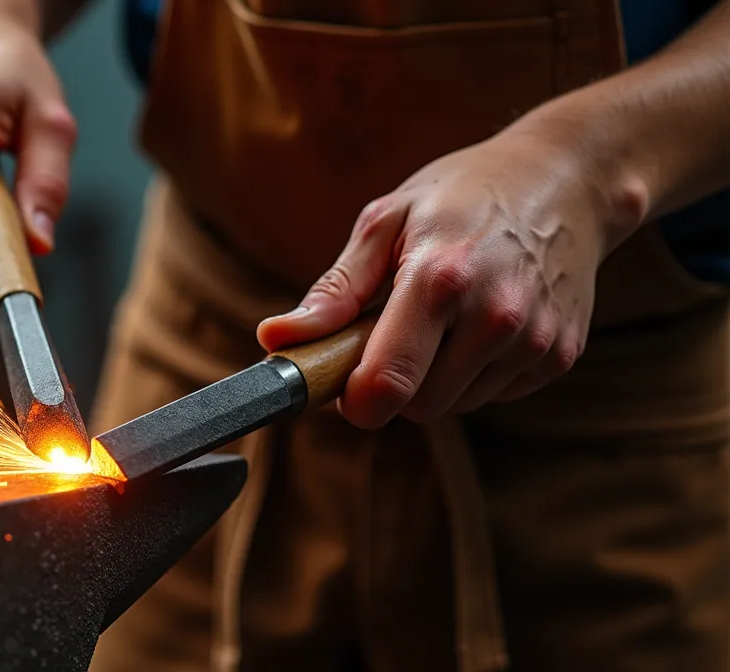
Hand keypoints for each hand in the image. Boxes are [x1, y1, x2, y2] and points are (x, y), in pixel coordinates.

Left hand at [257, 130, 644, 427]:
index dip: (354, 399)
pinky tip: (482, 321)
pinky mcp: (559, 355)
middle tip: (395, 330)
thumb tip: (275, 337)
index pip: (387, 384)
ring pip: (456, 405)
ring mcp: (534, 339)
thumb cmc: (463, 194)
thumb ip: (334, 290)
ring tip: (445, 317)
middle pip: (419, 406)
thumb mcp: (387, 221)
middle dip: (395, 382)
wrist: (567, 180)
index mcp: (440, 278)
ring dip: (436, 378)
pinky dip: (476, 372)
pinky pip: (494, 394)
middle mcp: (496, 315)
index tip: (343, 380)